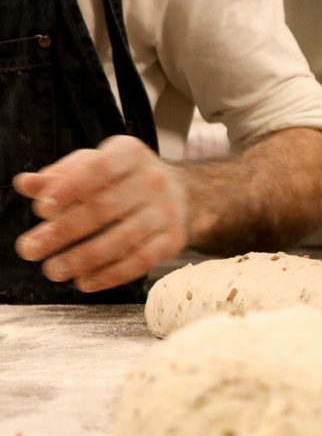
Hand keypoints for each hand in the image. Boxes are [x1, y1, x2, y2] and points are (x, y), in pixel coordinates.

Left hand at [13, 135, 187, 292]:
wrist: (181, 194)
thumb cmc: (123, 179)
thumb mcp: (93, 166)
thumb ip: (59, 176)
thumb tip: (26, 184)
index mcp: (129, 154)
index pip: (99, 168)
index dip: (70, 188)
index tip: (42, 209)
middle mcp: (153, 180)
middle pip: (106, 208)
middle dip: (64, 231)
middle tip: (30, 250)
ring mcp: (166, 212)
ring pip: (123, 239)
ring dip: (84, 258)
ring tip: (54, 270)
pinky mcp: (173, 239)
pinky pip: (142, 260)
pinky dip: (111, 274)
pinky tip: (85, 282)